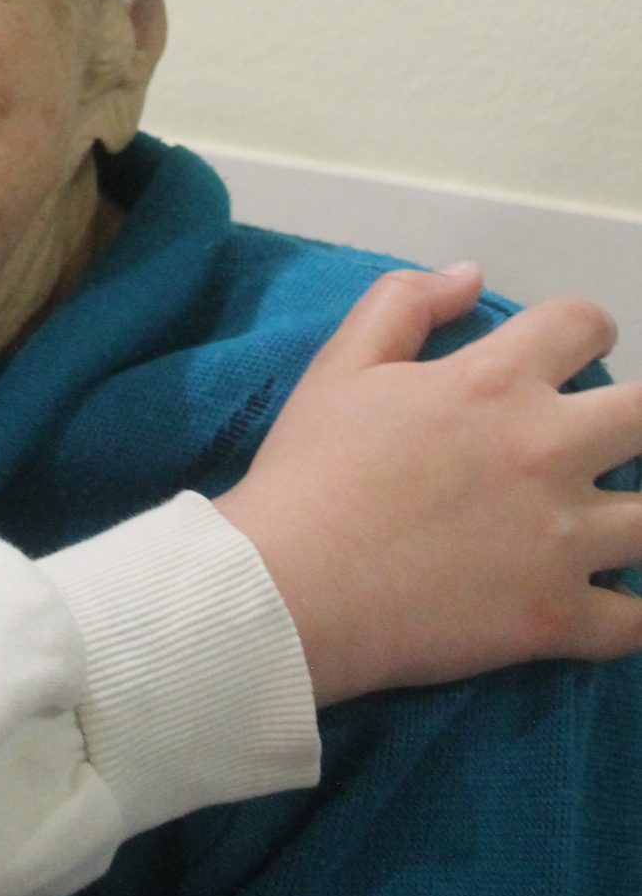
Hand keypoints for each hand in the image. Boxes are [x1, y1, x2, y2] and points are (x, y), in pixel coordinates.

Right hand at [213, 265, 641, 705]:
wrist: (288, 588)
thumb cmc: (310, 471)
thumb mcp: (341, 364)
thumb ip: (405, 301)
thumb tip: (470, 275)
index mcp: (494, 381)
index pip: (583, 323)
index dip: (584, 327)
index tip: (573, 350)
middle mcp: (547, 451)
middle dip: (638, 416)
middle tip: (605, 435)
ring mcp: (562, 541)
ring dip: (639, 513)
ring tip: (611, 516)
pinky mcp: (558, 619)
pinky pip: (637, 620)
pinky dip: (630, 609)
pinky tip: (607, 595)